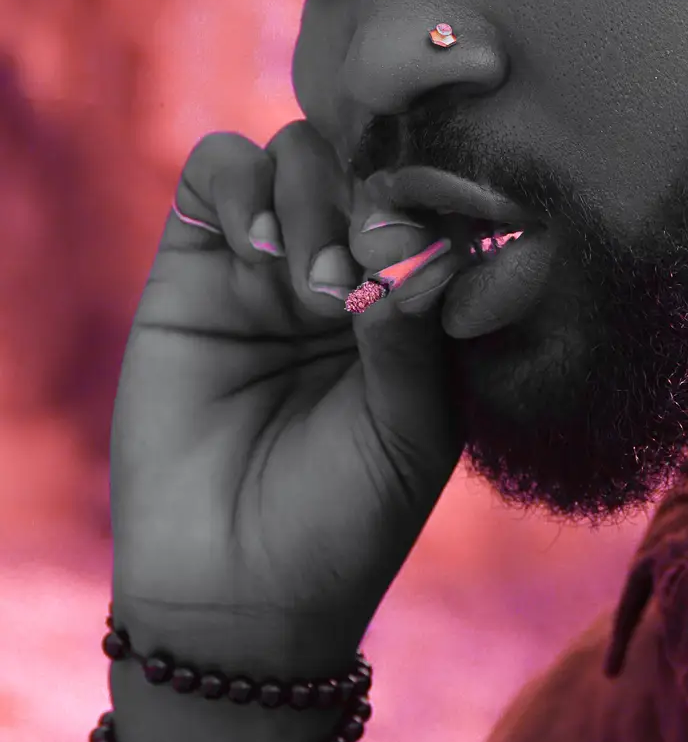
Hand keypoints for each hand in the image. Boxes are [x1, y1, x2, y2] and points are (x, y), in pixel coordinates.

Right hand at [110, 121, 467, 670]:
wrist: (234, 590)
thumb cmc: (346, 518)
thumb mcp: (415, 425)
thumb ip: (416, 324)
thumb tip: (406, 228)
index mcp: (418, 301)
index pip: (438, 200)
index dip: (439, 197)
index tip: (427, 250)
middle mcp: (349, 268)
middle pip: (370, 160)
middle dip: (372, 198)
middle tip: (362, 274)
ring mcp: (271, 263)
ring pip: (300, 151)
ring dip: (313, 198)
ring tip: (310, 289)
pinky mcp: (194, 266)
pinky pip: (217, 171)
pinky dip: (241, 186)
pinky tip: (259, 251)